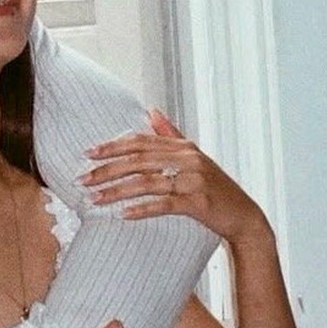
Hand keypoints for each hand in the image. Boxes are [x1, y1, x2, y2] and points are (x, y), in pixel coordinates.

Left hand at [80, 109, 271, 244]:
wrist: (244, 216)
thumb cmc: (214, 188)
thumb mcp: (195, 157)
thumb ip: (171, 134)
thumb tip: (150, 111)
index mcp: (183, 147)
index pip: (140, 142)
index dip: (112, 146)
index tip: (87, 154)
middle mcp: (188, 159)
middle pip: (138, 160)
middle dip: (106, 169)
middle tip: (82, 179)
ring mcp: (193, 180)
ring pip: (146, 182)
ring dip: (116, 191)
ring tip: (95, 199)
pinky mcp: (198, 202)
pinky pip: (164, 204)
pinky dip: (142, 208)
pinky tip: (124, 214)